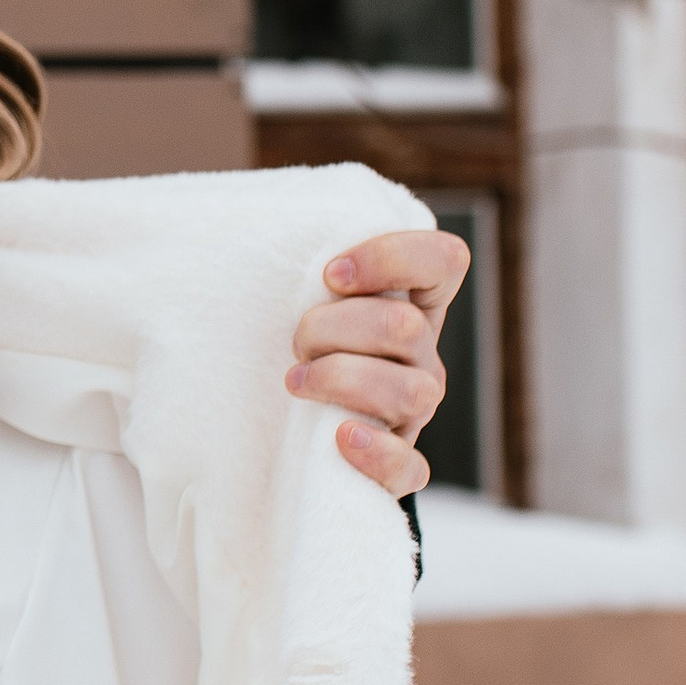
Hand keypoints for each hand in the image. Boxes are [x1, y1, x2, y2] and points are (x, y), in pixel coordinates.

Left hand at [289, 227, 469, 496]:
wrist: (279, 435)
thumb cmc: (292, 350)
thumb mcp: (300, 300)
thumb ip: (304, 265)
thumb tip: (240, 216)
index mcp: (411, 305)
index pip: (445, 260)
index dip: (391, 259)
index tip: (329, 275)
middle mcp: (422, 356)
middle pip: (405, 327)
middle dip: (332, 328)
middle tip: (295, 341)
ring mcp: (414, 413)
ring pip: (410, 391)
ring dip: (340, 380)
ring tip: (295, 382)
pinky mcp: (397, 466)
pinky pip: (410, 469)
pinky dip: (376, 454)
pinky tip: (339, 438)